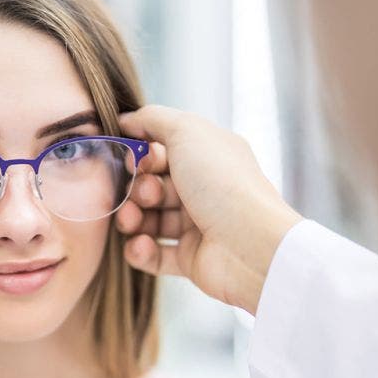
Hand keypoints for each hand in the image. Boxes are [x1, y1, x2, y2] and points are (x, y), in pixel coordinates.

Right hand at [116, 105, 301, 314]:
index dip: (141, 154)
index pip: (163, 151)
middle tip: (144, 194)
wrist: (251, 244)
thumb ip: (153, 118)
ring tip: (131, 221)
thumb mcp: (188, 131)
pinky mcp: (191, 258)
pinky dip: (140, 250)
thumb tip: (126, 119)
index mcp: (209, 156)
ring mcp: (198, 225)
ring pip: (149, 219)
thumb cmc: (222, 183)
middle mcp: (204, 189)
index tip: (131, 158)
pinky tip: (140, 244)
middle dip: (137, 188)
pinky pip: (154, 253)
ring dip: (131, 218)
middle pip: (152, 185)